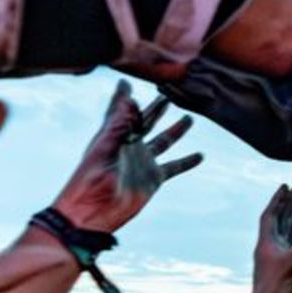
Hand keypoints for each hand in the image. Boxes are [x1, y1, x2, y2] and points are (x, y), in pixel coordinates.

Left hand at [51, 81, 201, 232]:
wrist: (91, 210)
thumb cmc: (91, 177)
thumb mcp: (106, 144)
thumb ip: (121, 120)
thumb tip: (128, 93)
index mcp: (114, 135)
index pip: (125, 110)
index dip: (128, 96)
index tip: (133, 82)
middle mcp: (131, 147)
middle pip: (148, 123)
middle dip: (158, 109)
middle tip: (170, 94)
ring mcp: (144, 162)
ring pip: (164, 141)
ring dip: (176, 131)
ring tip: (189, 119)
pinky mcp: (154, 179)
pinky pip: (174, 167)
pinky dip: (187, 161)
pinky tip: (200, 155)